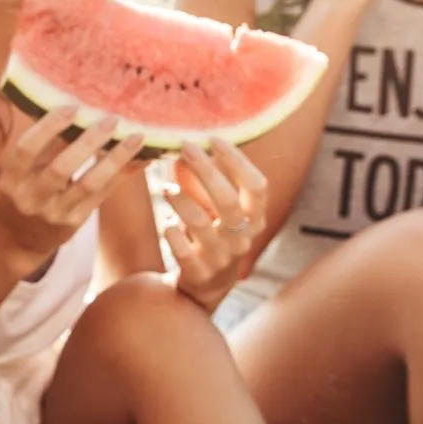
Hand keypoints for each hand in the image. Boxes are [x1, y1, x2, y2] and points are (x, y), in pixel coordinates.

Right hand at [0, 109, 147, 273]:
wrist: (21, 240)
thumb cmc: (24, 192)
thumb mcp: (21, 172)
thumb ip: (41, 145)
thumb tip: (70, 105)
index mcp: (12, 178)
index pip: (26, 149)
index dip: (48, 126)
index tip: (72, 106)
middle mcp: (30, 197)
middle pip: (61, 168)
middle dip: (88, 142)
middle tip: (111, 120)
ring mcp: (53, 213)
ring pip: (88, 184)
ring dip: (114, 159)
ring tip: (136, 138)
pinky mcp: (74, 222)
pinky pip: (102, 195)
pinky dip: (121, 174)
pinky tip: (138, 158)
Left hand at [161, 140, 267, 310]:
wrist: (206, 284)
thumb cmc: (212, 234)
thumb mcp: (217, 211)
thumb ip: (204, 182)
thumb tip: (182, 148)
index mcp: (255, 219)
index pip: (257, 186)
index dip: (238, 161)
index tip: (214, 139)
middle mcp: (242, 238)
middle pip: (227, 199)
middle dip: (205, 169)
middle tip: (184, 147)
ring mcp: (221, 257)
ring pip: (199, 222)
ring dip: (180, 199)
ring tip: (165, 188)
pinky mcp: (198, 272)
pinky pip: (181, 248)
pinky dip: (171, 231)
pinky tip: (166, 223)